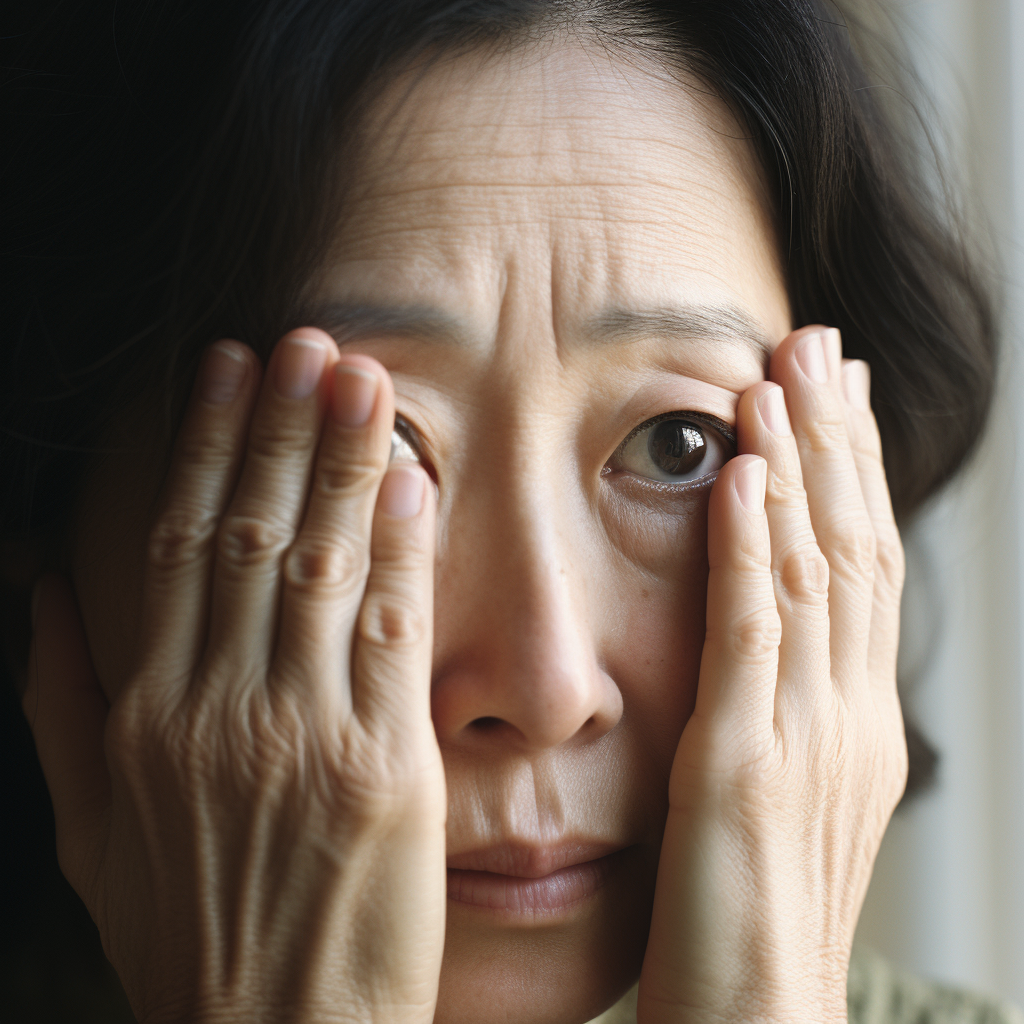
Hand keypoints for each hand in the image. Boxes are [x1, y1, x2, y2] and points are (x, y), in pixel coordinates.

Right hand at [22, 330, 445, 1023]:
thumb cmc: (186, 933)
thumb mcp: (87, 830)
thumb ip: (60, 705)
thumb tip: (41, 596)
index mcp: (147, 714)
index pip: (175, 545)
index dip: (206, 450)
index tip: (227, 375)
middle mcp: (218, 708)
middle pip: (251, 536)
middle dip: (279, 430)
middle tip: (304, 345)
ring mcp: (302, 734)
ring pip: (323, 567)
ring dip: (344, 464)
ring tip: (361, 381)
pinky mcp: (382, 768)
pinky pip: (392, 635)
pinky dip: (402, 553)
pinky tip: (413, 483)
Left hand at [638, 327, 908, 1022]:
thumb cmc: (753, 927)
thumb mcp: (782, 805)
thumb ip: (782, 722)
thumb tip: (765, 654)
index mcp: (854, 723)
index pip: (862, 570)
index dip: (850, 476)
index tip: (833, 397)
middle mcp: (849, 714)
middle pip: (852, 546)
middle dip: (836, 440)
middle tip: (819, 345)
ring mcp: (809, 735)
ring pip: (816, 570)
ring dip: (799, 466)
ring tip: (781, 378)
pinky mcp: (748, 763)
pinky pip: (755, 633)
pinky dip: (753, 548)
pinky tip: (743, 476)